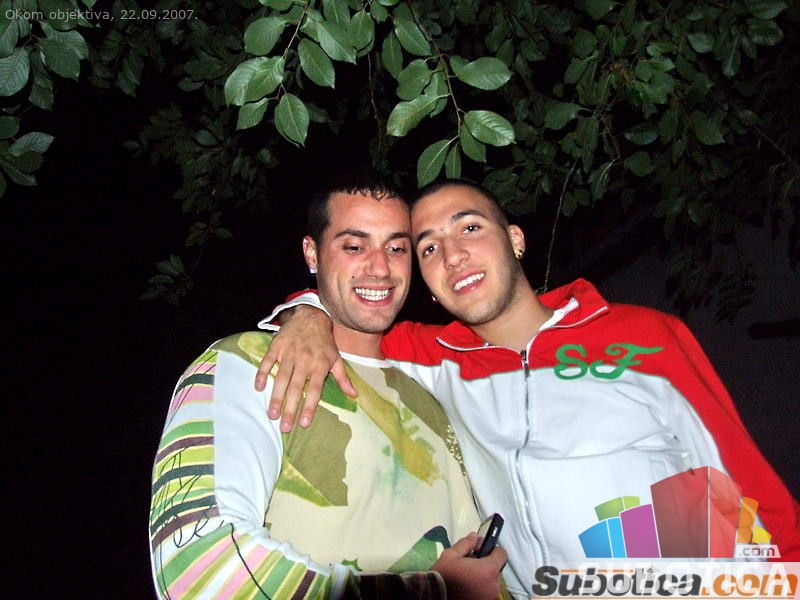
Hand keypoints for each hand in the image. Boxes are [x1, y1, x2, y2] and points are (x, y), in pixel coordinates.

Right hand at [254, 305, 356, 430]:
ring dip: (275, 397)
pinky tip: (258, 388)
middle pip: (296, 388)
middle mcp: (304, 361)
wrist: (311, 316)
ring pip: (281, 378)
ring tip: (271, 415)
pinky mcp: (276, 346)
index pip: (314, 390)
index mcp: (319, 366)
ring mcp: (289, 353)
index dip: (309, 407)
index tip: (304, 424)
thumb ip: (343, 378)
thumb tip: (354, 396)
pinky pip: (267, 361)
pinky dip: (262, 374)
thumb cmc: (324, 342)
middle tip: (284, 427)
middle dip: (289, 409)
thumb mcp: (336, 358)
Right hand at [432, 533, 506, 599]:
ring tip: (468, 576)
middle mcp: (493, 584)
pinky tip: (468, 585)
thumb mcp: (451, 555)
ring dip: (484, 576)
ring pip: (492, 580)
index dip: (493, 549)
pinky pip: (487, 591)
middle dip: (486, 564)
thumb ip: (466, 544)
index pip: (502, 554)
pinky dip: (481, 587)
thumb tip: (474, 537)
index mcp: (488, 569)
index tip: (484, 549)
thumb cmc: (443, 576)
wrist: (435, 595)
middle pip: (496, 568)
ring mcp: (490, 596)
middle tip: (471, 563)